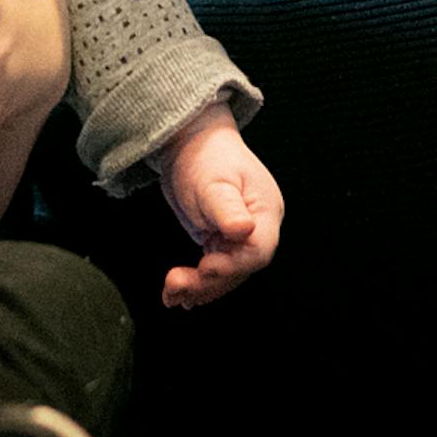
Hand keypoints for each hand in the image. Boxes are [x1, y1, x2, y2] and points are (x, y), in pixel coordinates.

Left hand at [153, 103, 284, 308]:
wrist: (191, 140)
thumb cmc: (205, 154)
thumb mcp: (213, 180)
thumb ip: (226, 208)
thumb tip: (244, 230)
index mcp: (265, 211)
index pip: (257, 251)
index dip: (232, 266)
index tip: (204, 269)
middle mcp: (258, 228)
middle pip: (240, 267)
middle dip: (208, 282)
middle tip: (175, 287)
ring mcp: (241, 236)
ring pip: (226, 272)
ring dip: (200, 288)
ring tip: (171, 296)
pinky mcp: (223, 240)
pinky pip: (216, 267)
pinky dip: (198, 281)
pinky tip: (179, 294)